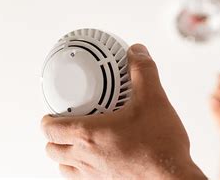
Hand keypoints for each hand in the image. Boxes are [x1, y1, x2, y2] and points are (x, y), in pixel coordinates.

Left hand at [41, 44, 205, 178]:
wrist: (172, 176)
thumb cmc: (160, 145)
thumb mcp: (154, 99)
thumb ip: (143, 71)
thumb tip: (137, 52)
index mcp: (89, 135)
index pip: (50, 129)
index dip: (47, 119)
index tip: (53, 112)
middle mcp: (87, 157)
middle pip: (52, 149)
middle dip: (54, 135)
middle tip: (66, 123)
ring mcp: (95, 175)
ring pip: (64, 166)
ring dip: (65, 153)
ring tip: (78, 141)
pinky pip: (82, 178)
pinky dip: (81, 168)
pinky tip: (98, 158)